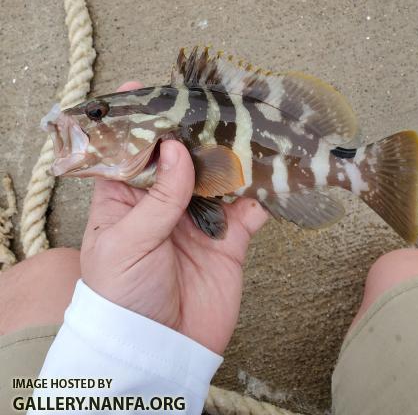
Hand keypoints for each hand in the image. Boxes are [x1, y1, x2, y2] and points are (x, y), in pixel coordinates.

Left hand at [80, 81, 268, 354]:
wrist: (160, 352)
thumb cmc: (123, 296)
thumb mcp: (127, 243)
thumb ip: (157, 197)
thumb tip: (178, 148)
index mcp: (125, 199)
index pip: (129, 151)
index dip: (138, 121)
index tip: (148, 86)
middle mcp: (162, 202)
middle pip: (181, 157)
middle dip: (194, 131)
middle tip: (212, 102)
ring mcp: (198, 219)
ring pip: (218, 176)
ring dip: (232, 156)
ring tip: (246, 128)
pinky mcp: (229, 239)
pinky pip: (250, 210)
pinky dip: (262, 193)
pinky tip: (272, 173)